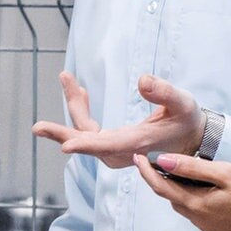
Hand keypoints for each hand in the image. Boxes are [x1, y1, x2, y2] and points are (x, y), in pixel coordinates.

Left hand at [30, 72, 204, 168]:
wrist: (192, 139)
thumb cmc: (187, 121)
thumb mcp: (183, 103)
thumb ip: (164, 92)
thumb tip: (142, 80)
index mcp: (138, 143)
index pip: (107, 146)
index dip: (85, 145)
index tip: (64, 146)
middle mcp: (123, 151)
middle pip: (88, 142)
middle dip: (63, 131)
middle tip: (38, 127)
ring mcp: (117, 151)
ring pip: (87, 134)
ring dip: (76, 108)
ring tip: (68, 79)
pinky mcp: (114, 146)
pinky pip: (91, 133)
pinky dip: (83, 112)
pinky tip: (82, 93)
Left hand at [134, 153, 230, 230]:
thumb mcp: (226, 174)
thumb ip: (192, 168)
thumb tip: (162, 161)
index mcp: (197, 205)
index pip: (162, 187)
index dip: (147, 172)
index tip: (137, 157)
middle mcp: (201, 222)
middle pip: (175, 199)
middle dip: (164, 181)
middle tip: (160, 163)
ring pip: (190, 209)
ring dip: (183, 193)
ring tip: (186, 175)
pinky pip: (205, 217)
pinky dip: (200, 203)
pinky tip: (212, 194)